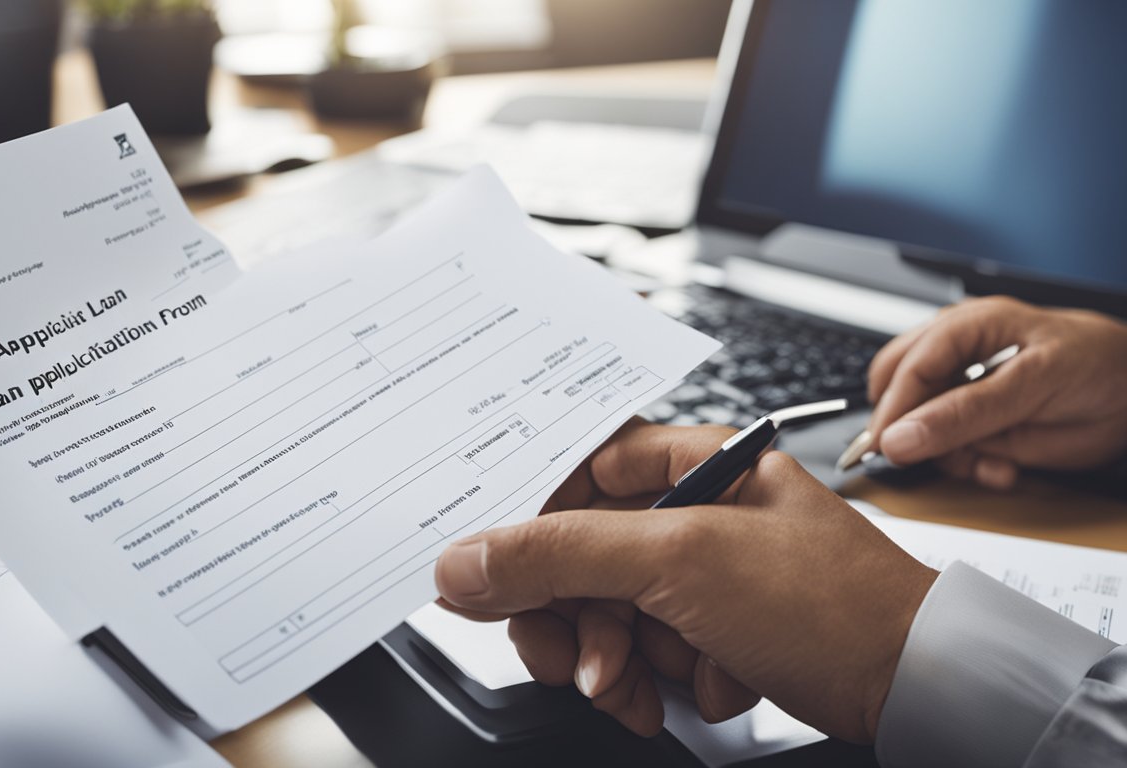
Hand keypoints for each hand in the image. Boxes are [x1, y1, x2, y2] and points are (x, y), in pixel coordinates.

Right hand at [435, 421, 936, 742]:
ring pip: (600, 611)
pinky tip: (674, 695)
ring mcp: (699, 574)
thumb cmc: (836, 602)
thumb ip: (560, 554)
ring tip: (635, 685)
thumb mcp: (681, 562)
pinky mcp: (709, 627)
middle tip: (568, 653)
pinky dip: (643, 682)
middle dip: (568, 614)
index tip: (485, 568)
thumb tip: (465, 559)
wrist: (919, 689)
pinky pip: (637, 650)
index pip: (570, 471)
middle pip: (575, 553)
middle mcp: (690, 511)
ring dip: (607, 659)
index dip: (522, 520)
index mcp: (689, 461)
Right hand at [867, 296, 1126, 488]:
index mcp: (970, 326)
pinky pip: (952, 447)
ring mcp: (968, 387)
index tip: (887, 449)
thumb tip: (899, 438)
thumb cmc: (1099, 369)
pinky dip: (970, 465)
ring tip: (987, 465)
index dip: (893, 410)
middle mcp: (959, 352)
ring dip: (947, 453)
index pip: (909, 367)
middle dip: (910, 429)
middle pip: (898, 388)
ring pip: (920, 422)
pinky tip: (1000, 468)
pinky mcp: (980, 419)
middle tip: (920, 459)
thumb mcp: (1032, 387)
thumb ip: (964, 414)